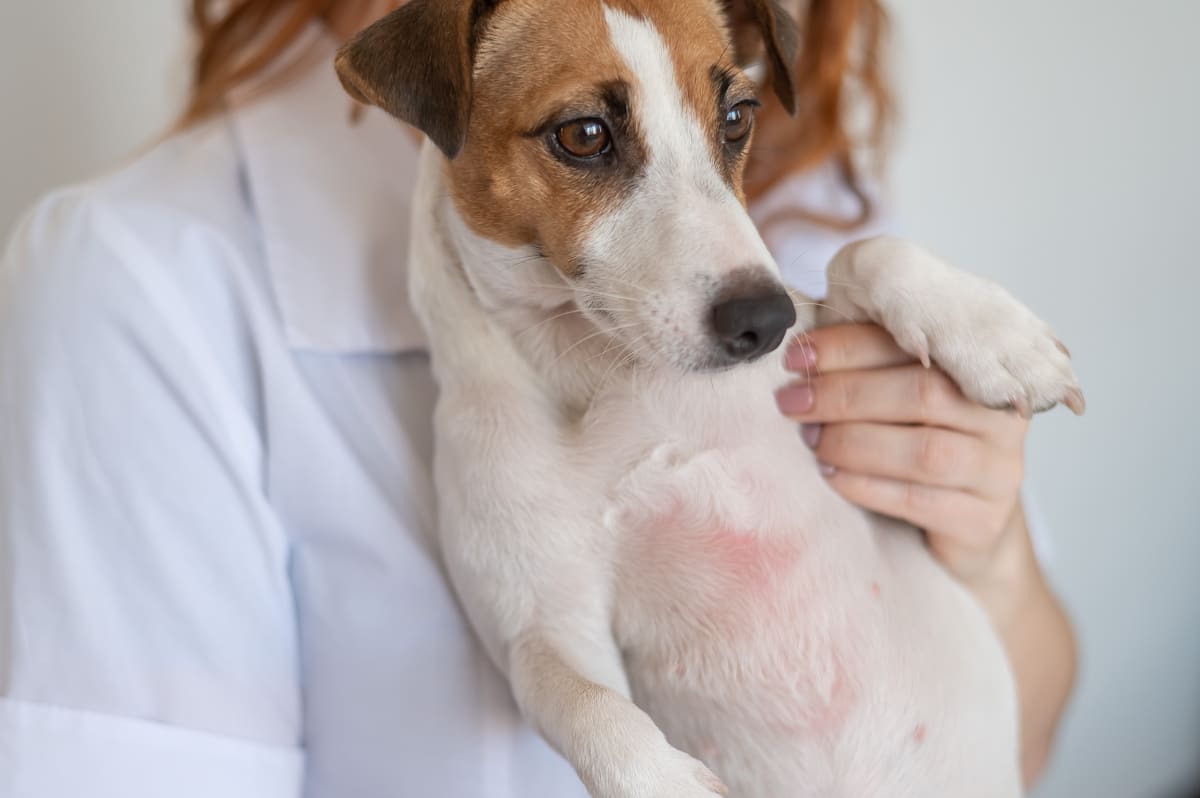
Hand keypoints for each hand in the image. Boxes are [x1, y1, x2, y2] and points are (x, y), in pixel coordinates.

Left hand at [775, 323, 1028, 580]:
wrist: (969, 522)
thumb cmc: (924, 443)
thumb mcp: (905, 398)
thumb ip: (873, 367)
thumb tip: (803, 351)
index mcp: (983, 369)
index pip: (915, 345)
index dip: (850, 347)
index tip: (797, 357)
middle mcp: (1000, 416)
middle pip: (923, 394)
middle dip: (845, 394)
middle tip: (793, 402)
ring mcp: (999, 471)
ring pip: (924, 450)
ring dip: (853, 442)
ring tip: (812, 440)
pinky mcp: (982, 520)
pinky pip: (916, 500)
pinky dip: (865, 485)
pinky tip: (831, 476)